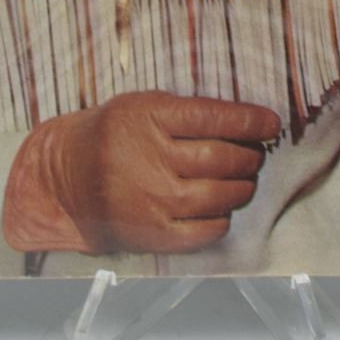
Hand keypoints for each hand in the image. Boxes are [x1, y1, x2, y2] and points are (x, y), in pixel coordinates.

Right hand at [2, 91, 280, 256]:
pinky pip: (208, 229)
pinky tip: (220, 204)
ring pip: (223, 195)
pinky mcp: (157, 233)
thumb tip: (245, 122)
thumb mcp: (142, 105)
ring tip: (243, 177)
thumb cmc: (112, 135)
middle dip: (251, 154)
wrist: (69, 178)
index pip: (216, 117)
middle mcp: (153, 159)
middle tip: (255, 152)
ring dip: (243, 185)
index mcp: (150, 118)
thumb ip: (188, 111)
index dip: (252, 120)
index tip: (270, 123)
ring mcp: (155, 200)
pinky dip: (223, 216)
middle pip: (225, 157)